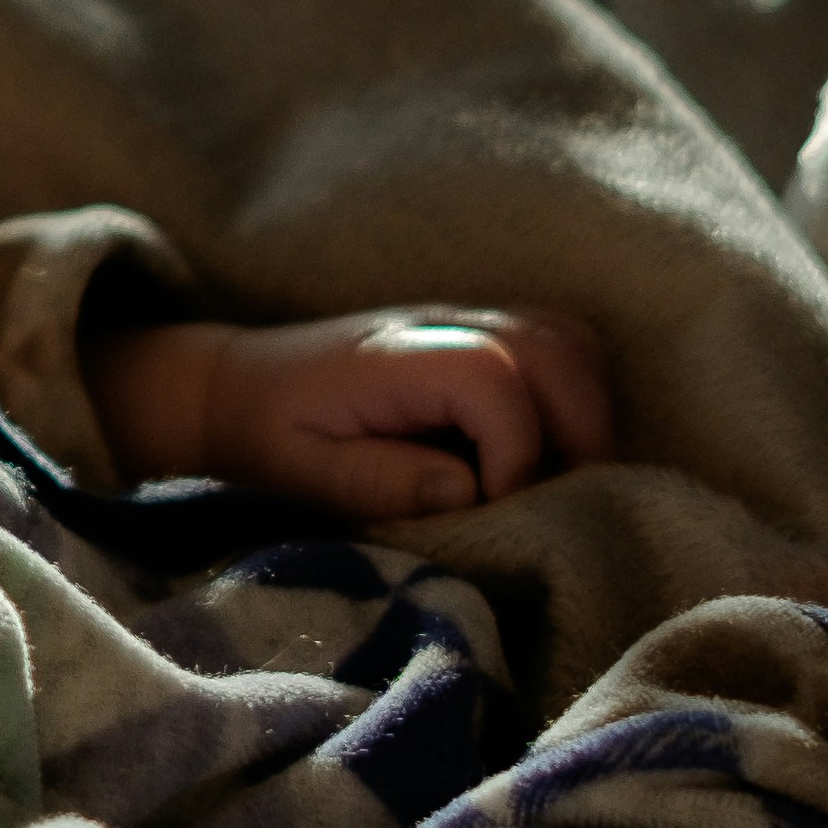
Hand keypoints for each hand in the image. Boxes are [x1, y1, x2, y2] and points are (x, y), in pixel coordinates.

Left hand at [88, 307, 615, 517]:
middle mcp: (442, 324)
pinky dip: (578, 391)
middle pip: (556, 350)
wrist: (239, 385)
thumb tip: (469, 491)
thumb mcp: (305, 472)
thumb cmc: (270, 434)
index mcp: (395, 357)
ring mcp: (467, 320)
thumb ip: (381, 481)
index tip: (496, 507)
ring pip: (570, 340)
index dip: (516, 451)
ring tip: (562, 478)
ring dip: (588, 411)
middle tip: (560, 504)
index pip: (494, 378)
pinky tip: (551, 449)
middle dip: (579, 435)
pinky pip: (560, 342)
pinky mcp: (480, 332)